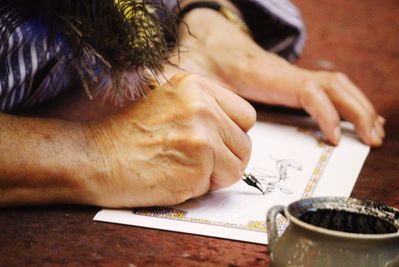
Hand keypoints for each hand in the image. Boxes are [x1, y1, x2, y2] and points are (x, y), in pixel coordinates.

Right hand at [83, 73, 255, 207]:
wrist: (92, 157)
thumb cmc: (125, 135)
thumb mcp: (167, 103)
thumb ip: (205, 109)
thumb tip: (235, 131)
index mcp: (196, 86)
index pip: (246, 115)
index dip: (231, 134)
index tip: (214, 142)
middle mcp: (203, 107)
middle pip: (245, 143)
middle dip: (225, 157)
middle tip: (194, 160)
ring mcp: (202, 136)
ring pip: (238, 166)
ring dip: (215, 175)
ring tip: (183, 168)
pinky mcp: (198, 167)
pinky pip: (217, 185)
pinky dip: (199, 188)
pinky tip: (173, 177)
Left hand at [163, 8, 384, 146]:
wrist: (205, 34)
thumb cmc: (197, 56)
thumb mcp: (181, 73)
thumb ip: (165, 83)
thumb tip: (147, 90)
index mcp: (263, 74)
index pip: (306, 91)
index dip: (324, 113)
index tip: (330, 138)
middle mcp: (282, 73)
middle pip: (333, 85)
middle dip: (356, 109)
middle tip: (373, 137)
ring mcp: (287, 74)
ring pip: (335, 83)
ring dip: (357, 105)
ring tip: (374, 130)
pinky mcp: (286, 79)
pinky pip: (324, 87)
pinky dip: (344, 102)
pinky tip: (350, 119)